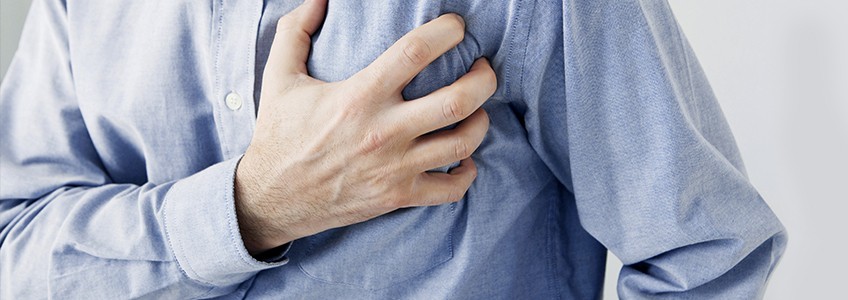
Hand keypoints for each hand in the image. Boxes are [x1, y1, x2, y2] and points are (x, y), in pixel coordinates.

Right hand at [234, 0, 496, 254]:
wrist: (272, 198)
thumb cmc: (280, 135)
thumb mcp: (279, 78)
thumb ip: (295, 32)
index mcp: (359, 97)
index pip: (416, 52)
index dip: (446, 32)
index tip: (457, 27)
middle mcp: (383, 132)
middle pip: (456, 101)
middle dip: (483, 79)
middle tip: (483, 68)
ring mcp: (394, 167)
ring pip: (462, 143)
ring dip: (481, 122)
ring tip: (478, 109)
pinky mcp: (397, 196)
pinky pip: (450, 189)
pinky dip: (467, 173)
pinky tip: (465, 158)